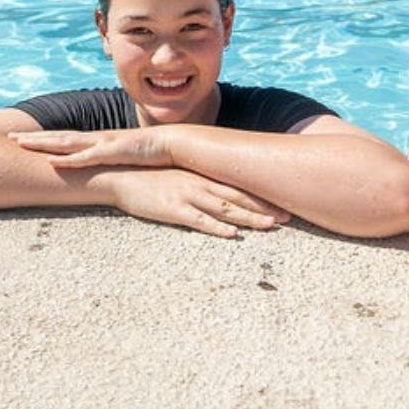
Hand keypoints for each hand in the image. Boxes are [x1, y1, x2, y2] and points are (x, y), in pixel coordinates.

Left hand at [9, 128, 175, 167]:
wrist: (175, 143)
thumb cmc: (152, 153)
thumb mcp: (127, 159)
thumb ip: (113, 165)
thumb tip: (102, 175)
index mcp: (98, 141)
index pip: (66, 139)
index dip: (44, 140)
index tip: (24, 140)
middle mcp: (97, 139)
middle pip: (59, 137)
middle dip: (34, 138)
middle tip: (9, 137)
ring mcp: (104, 143)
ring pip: (66, 143)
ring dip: (43, 143)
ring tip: (21, 143)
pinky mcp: (114, 151)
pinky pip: (87, 157)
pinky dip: (69, 159)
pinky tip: (53, 161)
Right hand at [96, 167, 290, 238]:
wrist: (120, 175)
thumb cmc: (150, 178)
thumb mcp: (179, 176)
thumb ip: (199, 184)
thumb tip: (219, 195)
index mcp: (202, 175)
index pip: (238, 185)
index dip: (261, 195)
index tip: (284, 202)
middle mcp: (199, 183)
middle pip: (238, 196)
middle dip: (264, 207)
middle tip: (289, 216)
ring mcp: (187, 195)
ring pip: (225, 208)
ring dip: (249, 217)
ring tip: (271, 226)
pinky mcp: (173, 208)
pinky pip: (199, 220)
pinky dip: (217, 227)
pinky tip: (233, 234)